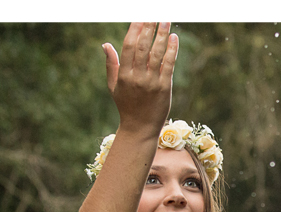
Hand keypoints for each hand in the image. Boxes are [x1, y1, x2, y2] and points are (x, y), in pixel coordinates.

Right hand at [103, 22, 177, 137]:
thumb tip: (106, 44)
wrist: (140, 128)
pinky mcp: (165, 88)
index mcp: (124, 75)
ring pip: (157, 54)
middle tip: (154, 13)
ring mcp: (152, 82)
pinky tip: (174, 38)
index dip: (134, 30)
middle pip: (143, 47)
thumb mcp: (114, 86)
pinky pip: (169, 65)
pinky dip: (172, 50)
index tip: (139, 17)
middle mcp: (137, 77)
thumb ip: (111, 65)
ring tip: (165, 20)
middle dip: (148, 28)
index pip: (129, 46)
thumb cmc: (126, 106)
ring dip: (162, 35)